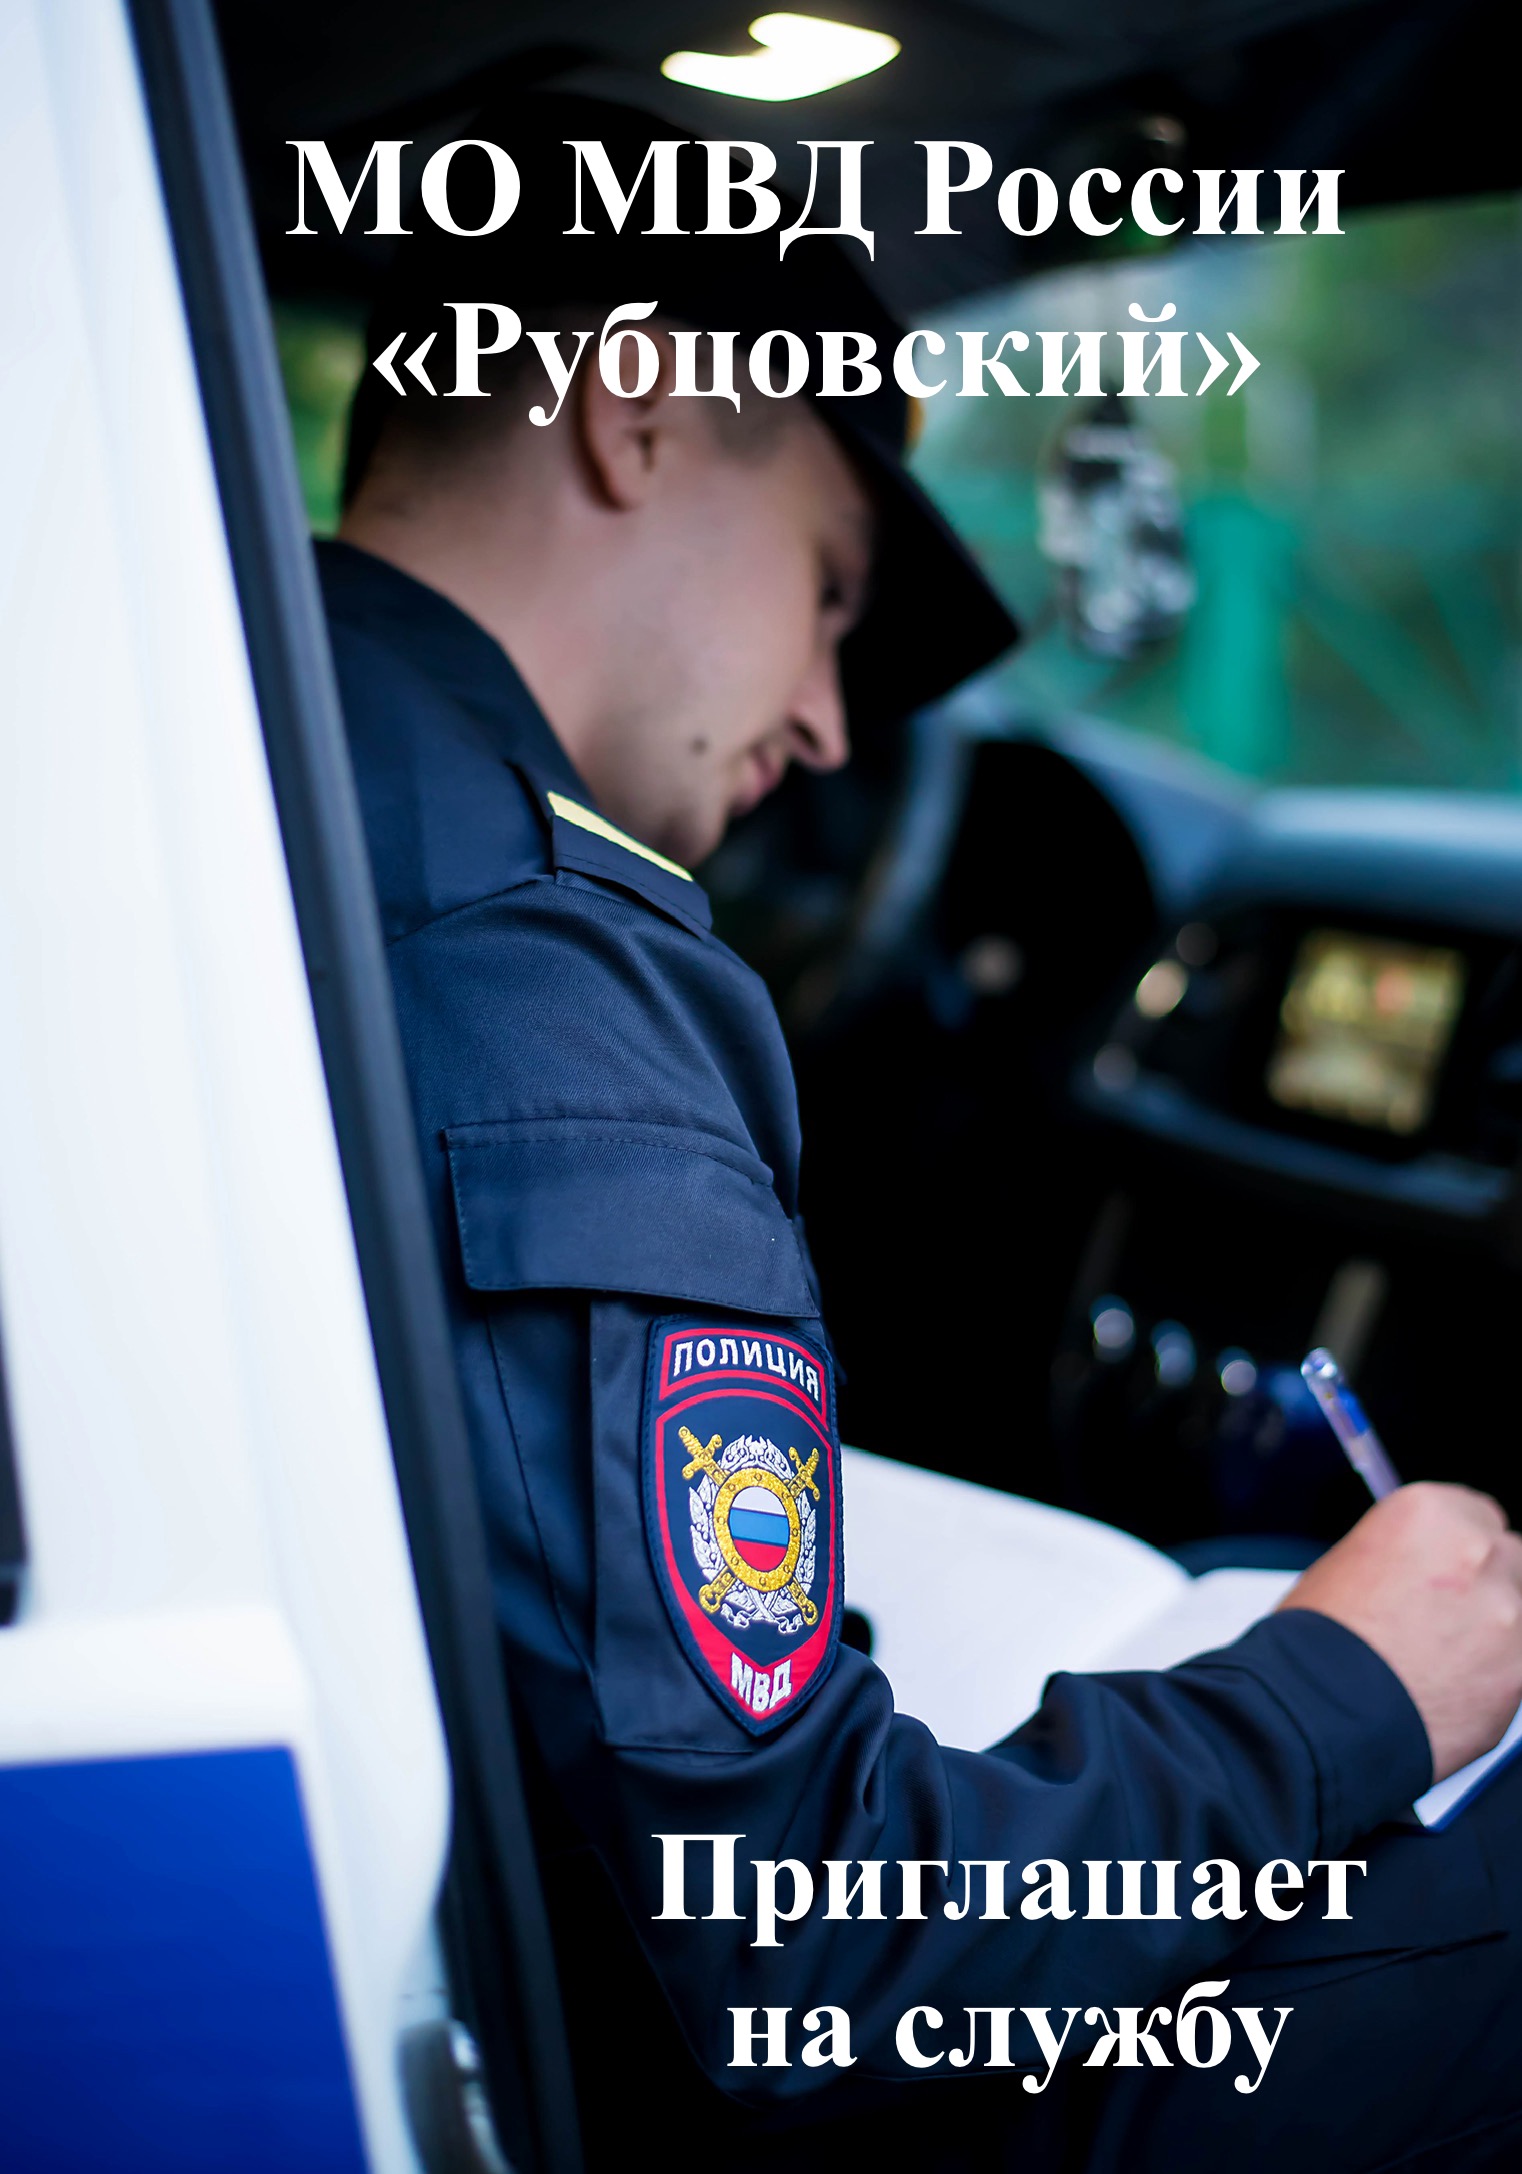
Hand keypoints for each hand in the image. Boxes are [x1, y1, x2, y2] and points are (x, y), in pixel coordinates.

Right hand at [1279, 1482, 1521, 1781]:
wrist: (1320, 1712)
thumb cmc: (1317, 1643)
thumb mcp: (1347, 1565)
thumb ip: (1406, 1558)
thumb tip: (1423, 1571)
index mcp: (1431, 1514)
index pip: (1478, 1512)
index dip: (1461, 1546)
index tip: (1452, 1566)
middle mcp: (1478, 1553)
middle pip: (1508, 1558)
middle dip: (1485, 1583)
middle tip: (1446, 1616)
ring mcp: (1508, 1614)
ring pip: (1517, 1615)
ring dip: (1491, 1632)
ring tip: (1442, 1661)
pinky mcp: (1519, 1673)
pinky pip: (1516, 1667)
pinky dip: (1492, 1677)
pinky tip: (1451, 1691)